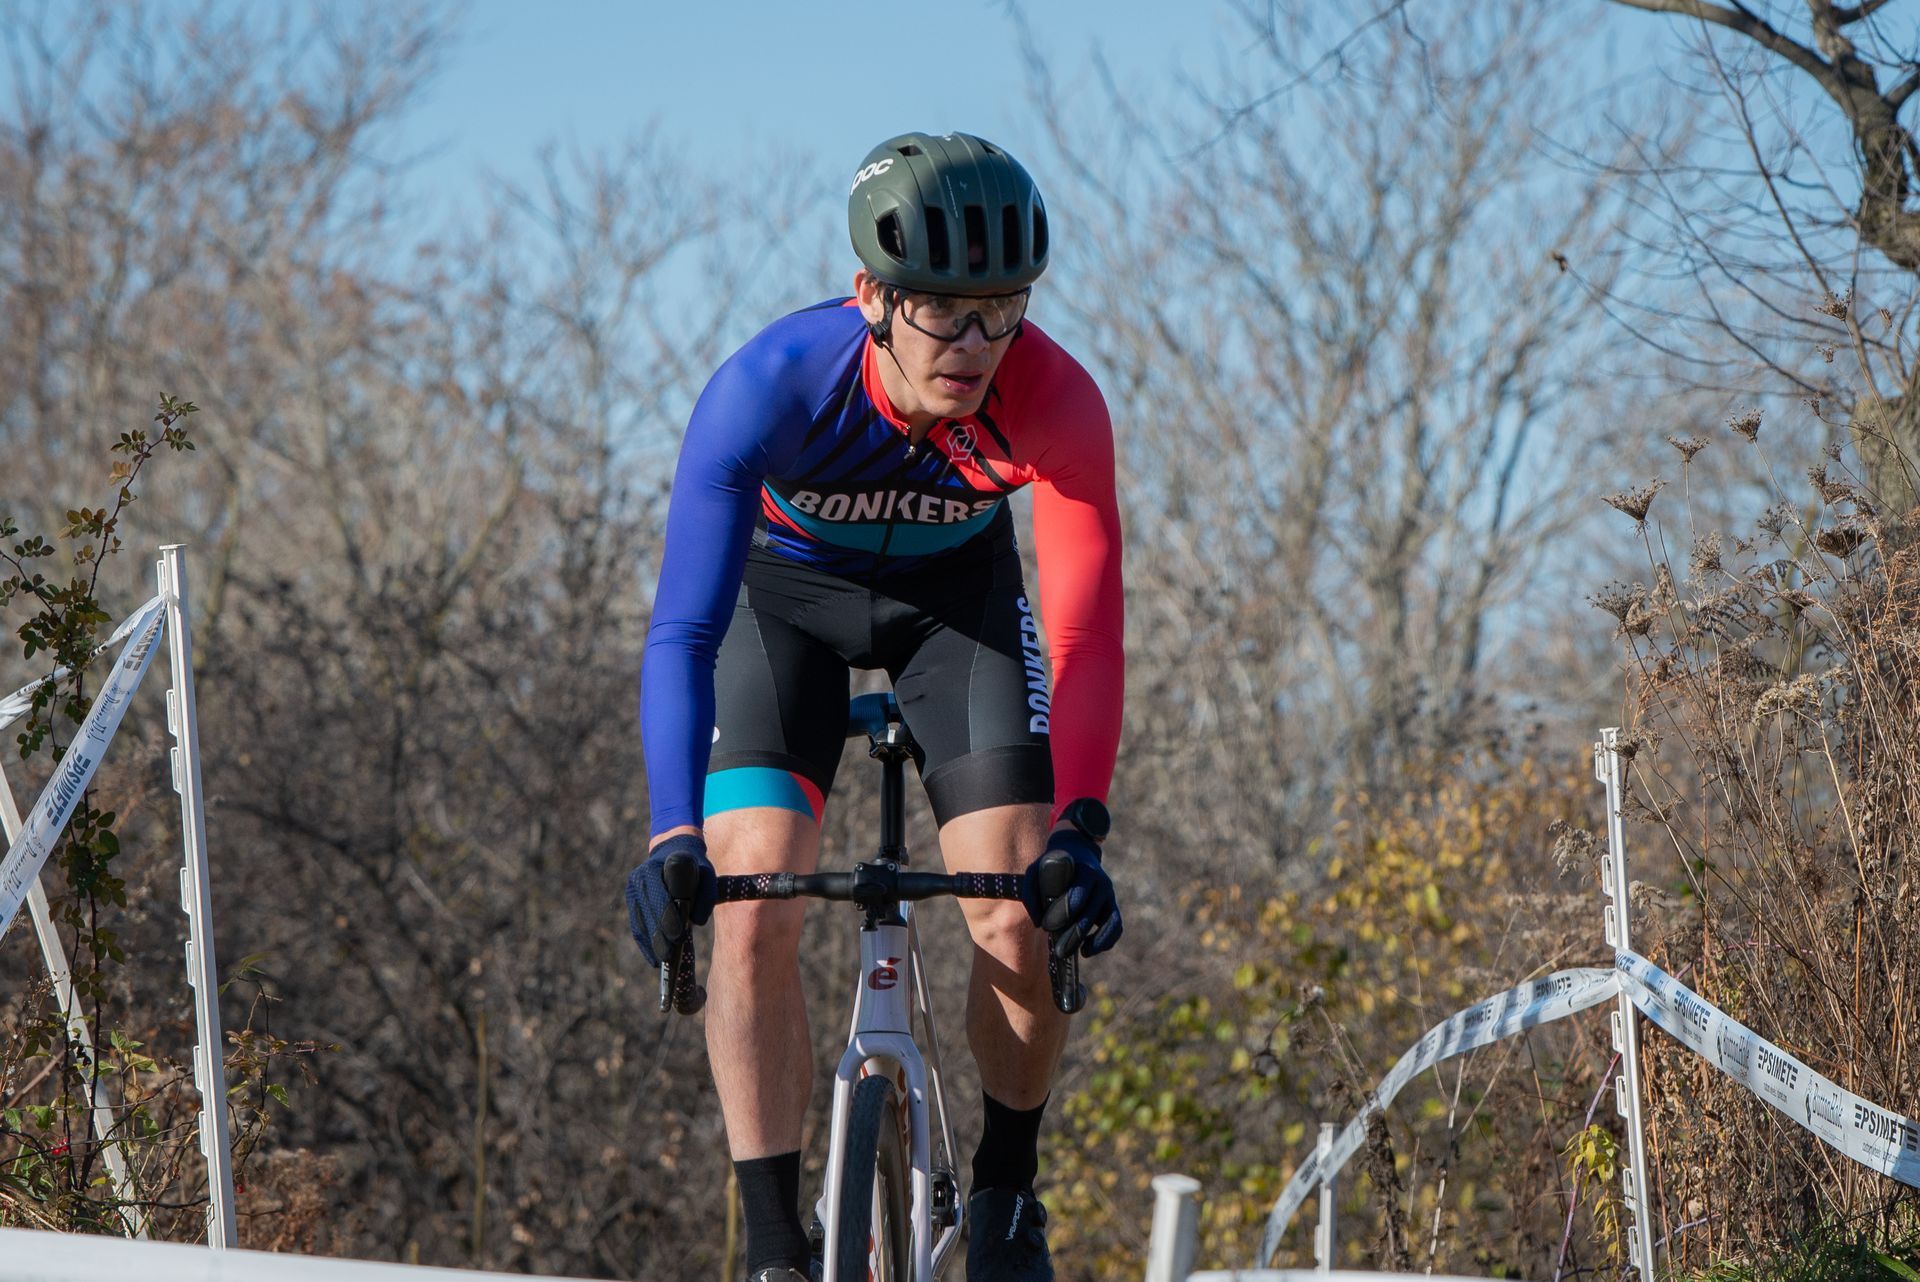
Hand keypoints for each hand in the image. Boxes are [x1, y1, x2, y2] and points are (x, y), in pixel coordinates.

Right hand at [624, 833, 717, 967]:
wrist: (673, 849)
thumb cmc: (695, 865)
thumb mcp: (707, 873)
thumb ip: (707, 894)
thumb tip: (697, 922)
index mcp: (659, 865)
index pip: (661, 894)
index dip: (668, 916)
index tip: (678, 935)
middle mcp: (642, 875)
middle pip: (649, 910)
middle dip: (660, 934)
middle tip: (670, 955)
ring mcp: (633, 887)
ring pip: (641, 919)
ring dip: (651, 941)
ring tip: (663, 959)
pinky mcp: (631, 899)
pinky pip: (637, 924)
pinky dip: (645, 941)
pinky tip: (653, 957)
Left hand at [1021, 829, 1121, 957]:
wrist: (1076, 852)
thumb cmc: (1052, 865)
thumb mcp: (1037, 869)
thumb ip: (1032, 892)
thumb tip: (1038, 923)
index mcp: (1084, 871)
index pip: (1078, 894)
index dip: (1064, 913)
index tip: (1047, 927)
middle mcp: (1101, 882)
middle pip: (1091, 913)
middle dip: (1075, 935)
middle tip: (1059, 951)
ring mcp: (1109, 895)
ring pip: (1110, 922)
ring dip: (1096, 942)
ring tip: (1081, 953)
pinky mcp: (1111, 906)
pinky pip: (1116, 926)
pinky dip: (1106, 941)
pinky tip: (1088, 950)